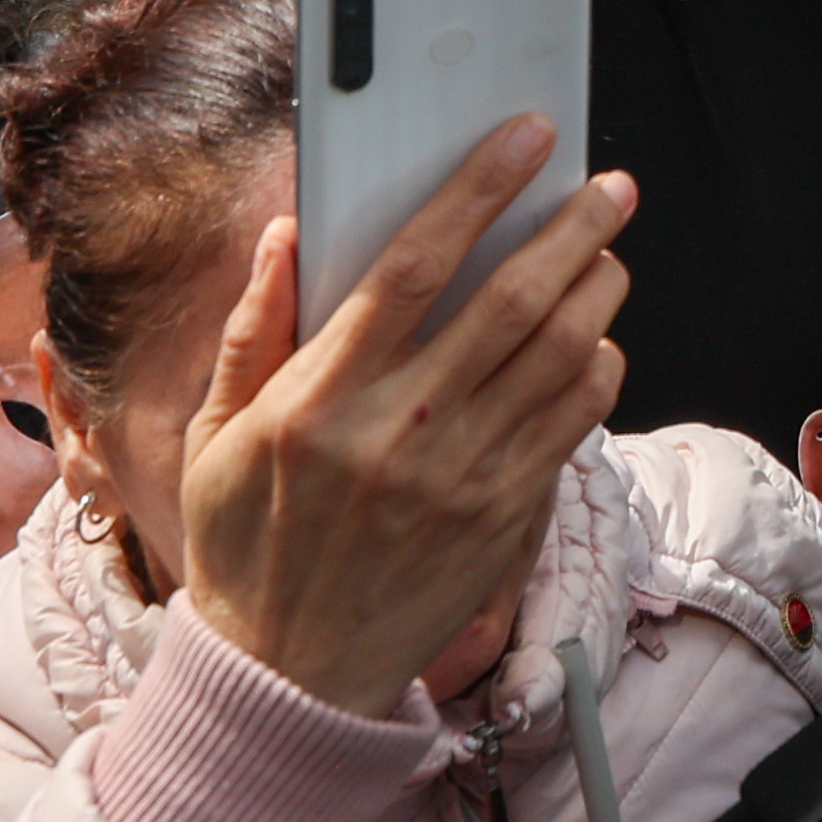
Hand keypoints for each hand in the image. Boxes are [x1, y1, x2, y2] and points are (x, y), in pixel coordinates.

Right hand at [175, 124, 638, 719]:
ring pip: (557, 356)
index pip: (413, 267)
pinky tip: (595, 339)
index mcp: (321, 398)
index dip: (476, 192)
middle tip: (608, 187)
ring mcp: (458, 477)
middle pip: (511, 302)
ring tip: (609, 251)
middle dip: (572, 229)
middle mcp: (398, 431)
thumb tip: (288, 236)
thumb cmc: (245, 546)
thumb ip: (251, 332)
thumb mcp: (213, 438)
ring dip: (597, 289)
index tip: (523, 142)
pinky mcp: (501, 518)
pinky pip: (572, 422)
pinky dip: (598, 367)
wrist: (286, 679)